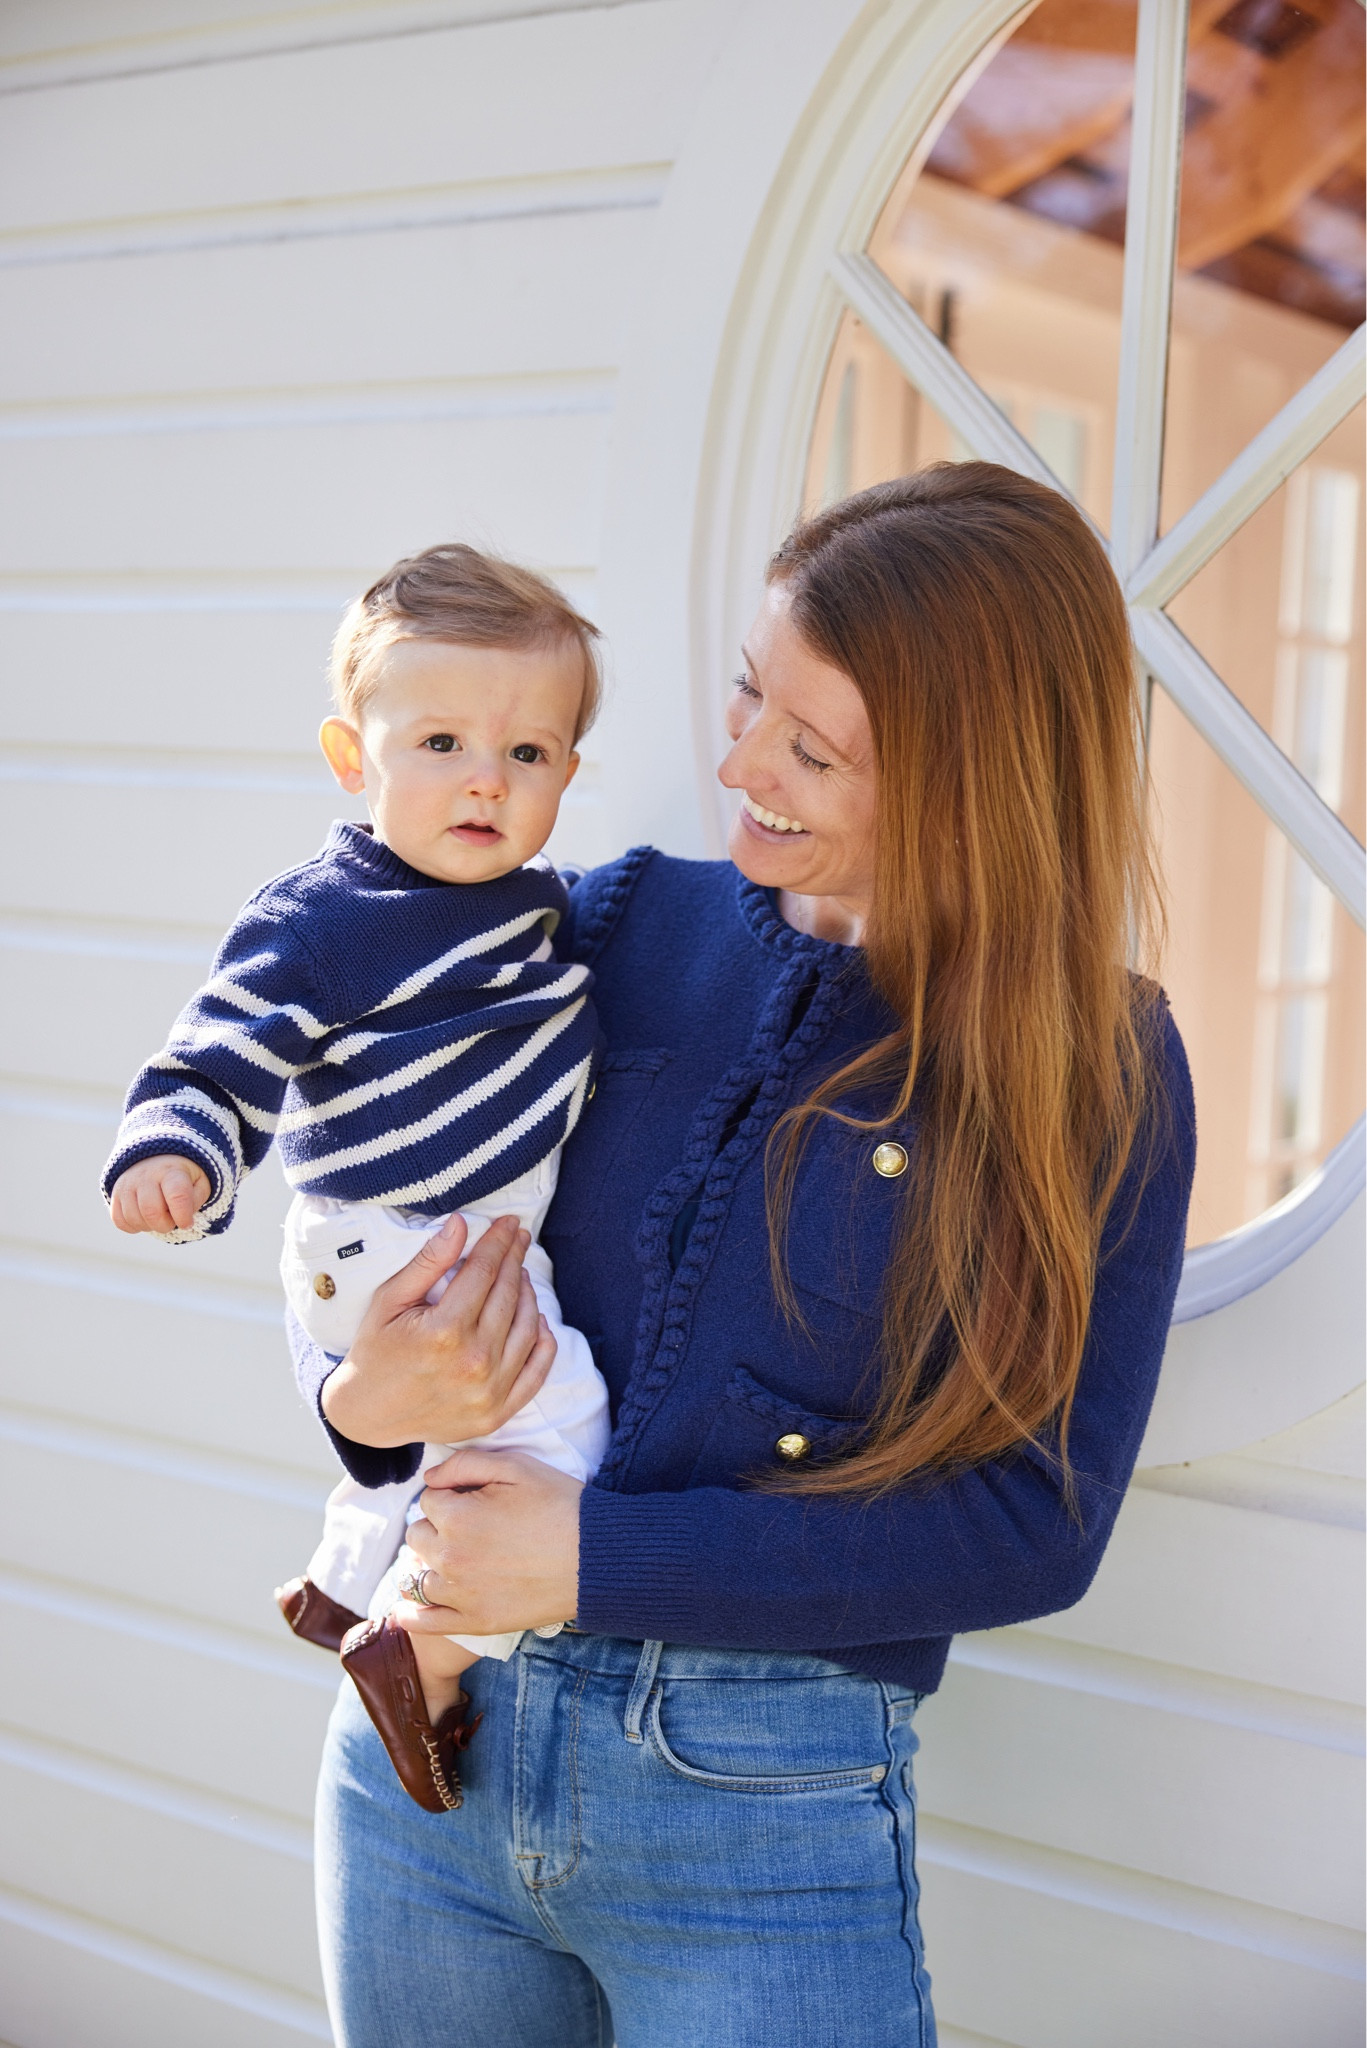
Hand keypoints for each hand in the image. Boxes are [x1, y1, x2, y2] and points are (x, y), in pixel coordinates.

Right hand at [110, 1155, 210, 1233]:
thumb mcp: (199, 1181)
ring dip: (149, 1226)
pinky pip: (119, 1220)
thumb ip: (197, 1199)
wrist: (157, 1158)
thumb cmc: (182, 1175)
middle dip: (165, 1225)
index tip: (187, 1223)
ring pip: (133, 1218)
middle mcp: (146, 1175)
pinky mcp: (115, 1194)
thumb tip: (184, 1219)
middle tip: (172, 1221)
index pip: (177, 1195)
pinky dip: (133, 1227)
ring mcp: (127, 1184)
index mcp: (172, 1171)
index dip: (183, 1216)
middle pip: (151, 1211)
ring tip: (159, 1218)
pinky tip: (144, 1219)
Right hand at [320, 1213, 557, 1448]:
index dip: (499, 1241)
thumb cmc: (376, 1351)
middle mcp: (473, 1363)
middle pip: (509, 1295)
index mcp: (444, 1331)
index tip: (509, 1222)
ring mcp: (489, 1392)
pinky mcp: (497, 1414)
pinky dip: (543, 1341)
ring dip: (529, 1295)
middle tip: (518, 1238)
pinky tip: (537, 1319)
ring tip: (520, 1275)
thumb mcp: (390, 1300)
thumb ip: (428, 1262)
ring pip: (528, 1328)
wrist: (368, 1414)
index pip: (485, 1271)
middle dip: (515, 1259)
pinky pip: (536, 1372)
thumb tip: (460, 1224)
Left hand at [396, 1448, 581, 1637]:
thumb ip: (464, 1464)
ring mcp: (460, 1594)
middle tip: (471, 1526)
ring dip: (431, 1563)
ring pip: (418, 1575)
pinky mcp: (475, 1622)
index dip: (451, 1496)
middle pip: (418, 1536)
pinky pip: (425, 1623)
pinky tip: (406, 1608)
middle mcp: (451, 1558)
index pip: (427, 1500)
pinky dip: (411, 1615)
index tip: (475, 1499)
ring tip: (458, 1558)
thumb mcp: (516, 1466)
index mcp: (457, 1516)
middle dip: (437, 1527)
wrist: (596, 1557)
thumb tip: (429, 1478)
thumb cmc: (560, 1505)